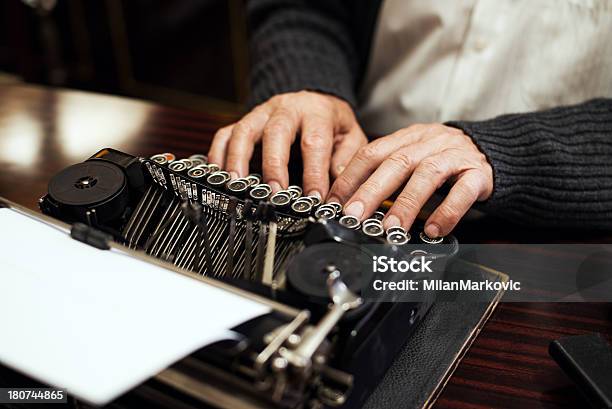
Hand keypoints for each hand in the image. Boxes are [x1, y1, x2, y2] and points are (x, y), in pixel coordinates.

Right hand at [208, 91, 366, 197]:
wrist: (314, 100)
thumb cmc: (332, 124)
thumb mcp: (351, 137)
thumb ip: (346, 162)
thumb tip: (338, 190)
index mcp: (316, 112)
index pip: (315, 142)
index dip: (314, 172)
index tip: (314, 198)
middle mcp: (286, 108)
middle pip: (276, 133)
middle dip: (274, 165)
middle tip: (274, 193)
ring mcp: (261, 114)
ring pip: (244, 131)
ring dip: (238, 159)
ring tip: (238, 185)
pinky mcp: (244, 122)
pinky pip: (225, 134)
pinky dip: (218, 154)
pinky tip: (218, 175)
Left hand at [327, 123, 492, 236]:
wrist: (493, 150)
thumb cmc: (444, 160)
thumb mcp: (413, 157)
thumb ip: (386, 171)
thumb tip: (350, 200)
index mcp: (407, 138)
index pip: (373, 152)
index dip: (351, 177)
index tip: (335, 201)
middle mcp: (429, 142)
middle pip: (396, 163)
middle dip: (371, 191)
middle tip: (354, 216)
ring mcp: (455, 156)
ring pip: (427, 175)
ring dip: (406, 204)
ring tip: (391, 228)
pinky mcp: (479, 173)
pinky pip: (463, 191)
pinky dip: (447, 211)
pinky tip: (433, 230)